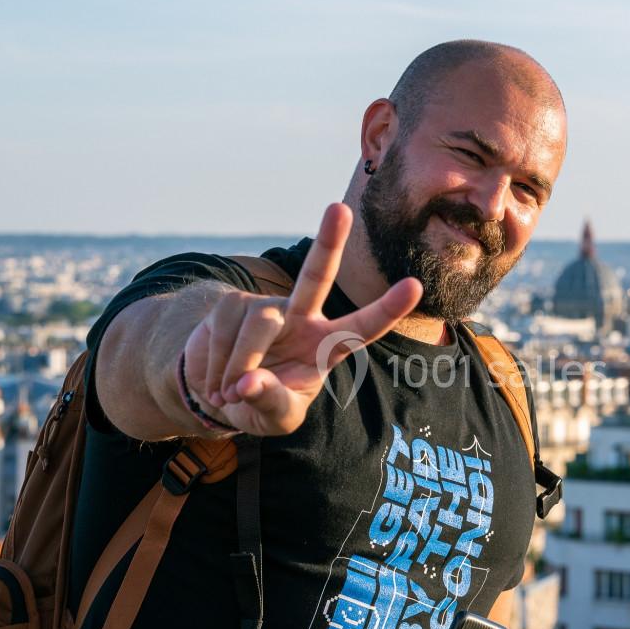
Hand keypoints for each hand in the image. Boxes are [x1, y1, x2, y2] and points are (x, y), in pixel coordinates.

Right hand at [182, 203, 421, 435]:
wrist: (219, 394)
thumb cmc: (262, 404)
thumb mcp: (276, 419)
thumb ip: (272, 403)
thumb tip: (249, 382)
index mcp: (326, 347)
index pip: (362, 328)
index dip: (387, 309)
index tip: (415, 286)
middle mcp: (302, 318)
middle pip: (317, 276)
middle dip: (328, 242)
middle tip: (340, 209)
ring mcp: (267, 308)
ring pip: (259, 326)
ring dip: (239, 366)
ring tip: (229, 392)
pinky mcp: (233, 305)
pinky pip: (225, 331)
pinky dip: (216, 364)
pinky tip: (215, 380)